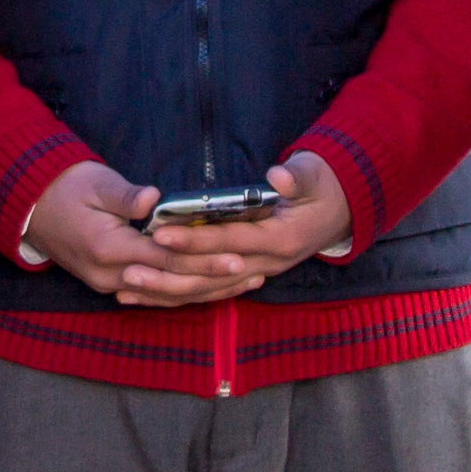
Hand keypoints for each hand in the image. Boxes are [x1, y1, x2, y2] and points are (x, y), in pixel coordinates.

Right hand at [28, 161, 268, 306]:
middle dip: (214, 281)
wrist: (31, 206)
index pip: (166, 260)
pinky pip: (153, 294)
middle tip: (253, 273)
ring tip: (242, 283)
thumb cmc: (66, 187)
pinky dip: (183, 293)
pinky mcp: (111, 283)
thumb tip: (153, 199)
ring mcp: (109, 284)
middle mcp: (110, 274)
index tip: (238, 257)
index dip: (204, 260)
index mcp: (108, 248)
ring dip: (205, 292)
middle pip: (171, 286)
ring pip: (165, 296)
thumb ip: (125, 195)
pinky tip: (210, 289)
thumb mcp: (95, 183)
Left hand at [140, 153, 355, 296]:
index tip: (159, 234)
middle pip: (210, 276)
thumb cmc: (324, 187)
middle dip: (168, 273)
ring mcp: (257, 274)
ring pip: (206, 290)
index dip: (194, 240)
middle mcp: (266, 265)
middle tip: (128, 268)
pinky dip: (178, 295)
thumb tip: (278, 177)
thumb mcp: (316, 175)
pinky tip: (146, 296)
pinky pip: (210, 290)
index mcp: (279, 240)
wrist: (343, 211)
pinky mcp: (247, 276)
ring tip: (127, 289)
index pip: (228, 242)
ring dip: (167, 292)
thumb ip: (297, 177)